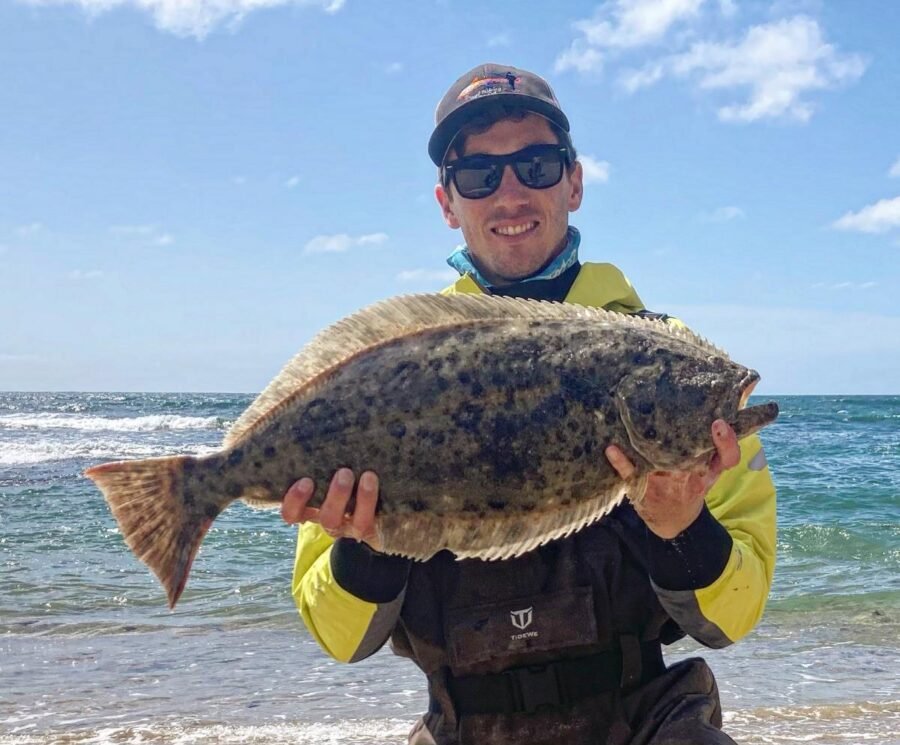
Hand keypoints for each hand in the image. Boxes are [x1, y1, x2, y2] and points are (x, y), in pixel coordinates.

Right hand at [280, 468, 382, 550]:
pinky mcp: (375, 527)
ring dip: (363, 498)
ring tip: (368, 476)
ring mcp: (354, 526)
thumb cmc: (339, 484)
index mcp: (312, 510)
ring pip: (357, 521)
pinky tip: (378, 481)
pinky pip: (378, 520)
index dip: (295, 502)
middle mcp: (331, 521)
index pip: (293, 514)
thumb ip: (314, 463)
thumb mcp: (322, 476)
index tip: (305, 482)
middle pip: (328, 518)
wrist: (370, 515)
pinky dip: (378, 501)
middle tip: (344, 473)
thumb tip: (297, 424)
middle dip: (336, 496)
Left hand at [605, 419, 739, 539]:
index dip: (726, 441)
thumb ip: (721, 449)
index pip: (727, 457)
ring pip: (657, 461)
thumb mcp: (713, 471)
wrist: (675, 520)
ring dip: (648, 443)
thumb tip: (720, 418)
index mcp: (708, 470)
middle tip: (673, 409)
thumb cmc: (693, 486)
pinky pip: (630, 473)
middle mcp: (688, 477)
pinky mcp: (642, 488)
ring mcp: (664, 483)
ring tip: (638, 420)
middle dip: (681, 433)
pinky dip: (620, 461)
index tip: (718, 423)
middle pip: (687, 455)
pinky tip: (612, 449)